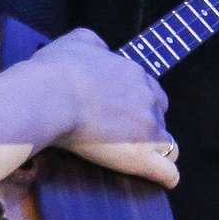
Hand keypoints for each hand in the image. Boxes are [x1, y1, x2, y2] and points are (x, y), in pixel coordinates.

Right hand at [23, 29, 178, 188]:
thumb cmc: (56, 70)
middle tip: (122, 133)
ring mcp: (148, 128)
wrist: (49, 96)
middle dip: (147, 124)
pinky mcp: (141, 156)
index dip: (135, 102)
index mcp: (134, 73)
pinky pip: (168, 172)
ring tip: (136, 158)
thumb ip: (95, 43)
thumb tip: (102, 48)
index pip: (149, 90)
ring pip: (169, 144)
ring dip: (157, 150)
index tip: (119, 112)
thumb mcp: (77, 40)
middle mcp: (148, 98)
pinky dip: (165, 176)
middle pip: (161, 114)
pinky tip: (158, 179)